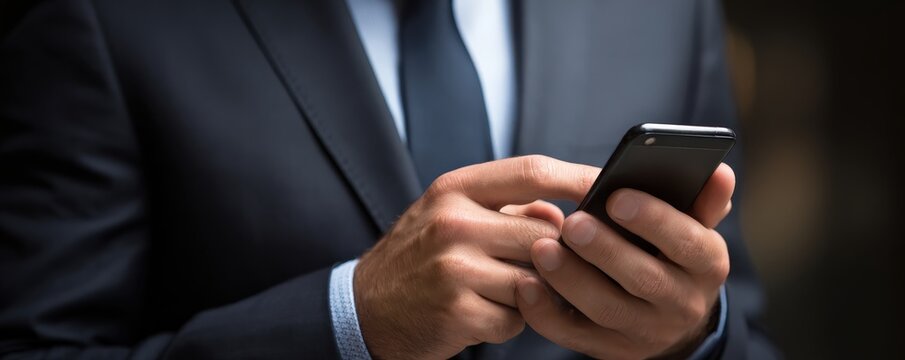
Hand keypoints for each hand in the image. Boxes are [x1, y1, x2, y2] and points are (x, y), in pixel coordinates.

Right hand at [355, 156, 597, 358]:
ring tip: (497, 292)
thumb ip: (509, 210)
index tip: (614, 184)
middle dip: (559, 256)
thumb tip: (564, 213)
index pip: (532, 171)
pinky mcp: (458, 311)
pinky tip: (480, 314)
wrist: (365, 310)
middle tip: (551, 268)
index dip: (580, 178)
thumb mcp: (453, 218)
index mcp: (454, 189)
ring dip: (532, 293)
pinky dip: (510, 323)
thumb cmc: (420, 259)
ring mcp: (454, 267)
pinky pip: (518, 319)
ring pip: (537, 280)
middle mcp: (453, 222)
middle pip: (546, 234)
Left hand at [515, 163, 734, 358]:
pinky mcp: (609, 349)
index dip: (654, 220)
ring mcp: (644, 332)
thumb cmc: (673, 255)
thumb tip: (720, 170)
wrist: (670, 319)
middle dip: (606, 250)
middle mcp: (681, 303)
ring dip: (572, 280)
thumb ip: (702, 201)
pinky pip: (574, 336)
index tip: (616, 196)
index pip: (687, 243)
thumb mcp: (695, 229)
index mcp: (706, 266)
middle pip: (645, 279)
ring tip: (542, 248)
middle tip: (571, 223)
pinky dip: (546, 314)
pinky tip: (525, 285)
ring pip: (607, 310)